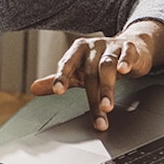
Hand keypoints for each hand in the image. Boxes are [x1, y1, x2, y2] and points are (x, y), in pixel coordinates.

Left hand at [28, 20, 163, 130]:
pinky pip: (127, 54)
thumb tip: (33, 88)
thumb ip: (59, 79)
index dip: (61, 77)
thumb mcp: (79, 70)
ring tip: (107, 107)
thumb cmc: (99, 61)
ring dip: (107, 88)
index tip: (57, 90)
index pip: (66, 64)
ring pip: (107, 67)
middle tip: (97, 117)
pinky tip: (124, 71)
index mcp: (77, 51)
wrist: (129, 46)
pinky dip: (125, 62)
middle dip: (93, 97)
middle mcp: (93, 47)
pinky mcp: (129, 48)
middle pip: (90, 73)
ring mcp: (111, 46)